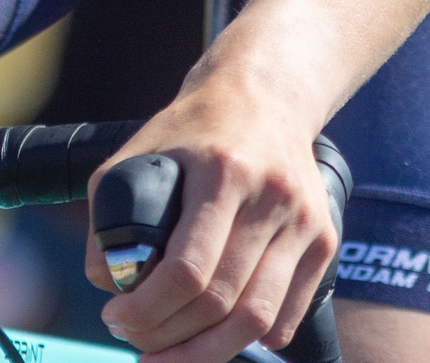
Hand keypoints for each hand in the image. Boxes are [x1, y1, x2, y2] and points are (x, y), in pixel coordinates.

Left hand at [85, 68, 336, 359]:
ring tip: (172, 356)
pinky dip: (251, 340)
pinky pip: (288, 315)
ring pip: (257, 318)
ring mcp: (302, 221)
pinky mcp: (323, 240)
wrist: (266, 94)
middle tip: (138, 344)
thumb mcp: (141, 148)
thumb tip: (106, 282)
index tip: (117, 318)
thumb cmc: (196, 126)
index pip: (188, 267)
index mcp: (221, 170)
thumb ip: (110, 210)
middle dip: (172, 339)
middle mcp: (269, 196)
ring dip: (208, 352)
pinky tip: (218, 337)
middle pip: (223, 301)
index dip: (148, 308)